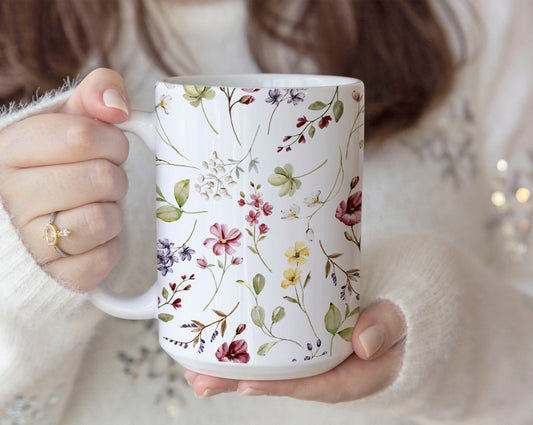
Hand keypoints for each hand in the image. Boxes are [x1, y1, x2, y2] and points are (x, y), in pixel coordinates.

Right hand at [0, 68, 129, 290]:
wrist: (41, 221)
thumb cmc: (59, 166)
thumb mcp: (69, 120)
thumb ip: (94, 95)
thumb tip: (116, 104)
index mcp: (8, 151)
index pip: (82, 136)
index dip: (112, 141)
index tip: (108, 148)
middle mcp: (10, 197)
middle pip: (101, 178)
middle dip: (115, 177)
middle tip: (101, 181)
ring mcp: (29, 242)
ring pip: (104, 219)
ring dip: (113, 212)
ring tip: (93, 207)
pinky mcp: (56, 275)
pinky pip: (105, 257)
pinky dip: (110, 246)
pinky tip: (92, 238)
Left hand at [184, 300, 405, 401]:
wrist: (404, 306)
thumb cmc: (403, 314)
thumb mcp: (404, 318)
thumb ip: (388, 325)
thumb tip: (365, 342)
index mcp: (354, 372)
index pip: (314, 384)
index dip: (279, 385)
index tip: (246, 383)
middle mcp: (328, 367)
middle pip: (281, 378)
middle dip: (238, 381)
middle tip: (199, 381)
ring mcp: (313, 353)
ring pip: (271, 363)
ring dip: (232, 365)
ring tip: (192, 366)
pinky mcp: (305, 336)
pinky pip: (275, 344)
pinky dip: (246, 345)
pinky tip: (216, 341)